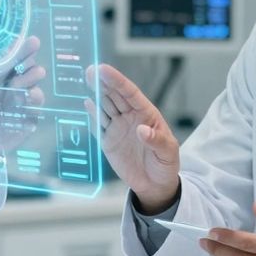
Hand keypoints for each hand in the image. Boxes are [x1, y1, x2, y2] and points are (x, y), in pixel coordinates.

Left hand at [0, 36, 46, 150]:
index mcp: (4, 77)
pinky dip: (32, 106)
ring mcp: (23, 105)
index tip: (33, 42)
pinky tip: (25, 103)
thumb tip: (14, 47)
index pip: (19, 60)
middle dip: (31, 69)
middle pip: (32, 72)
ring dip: (32, 88)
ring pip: (37, 92)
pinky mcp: (28, 122)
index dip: (26, 50)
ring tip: (18, 91)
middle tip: (25, 71)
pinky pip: (36, 112)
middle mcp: (17, 88)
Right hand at [84, 64, 179, 211]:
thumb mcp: (168, 153)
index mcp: (147, 114)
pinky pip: (98, 126)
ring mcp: (118, 128)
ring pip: (105, 107)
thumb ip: (157, 140)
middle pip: (115, 96)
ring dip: (96, 94)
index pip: (130, 94)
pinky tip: (87, 103)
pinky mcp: (108, 141)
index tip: (105, 70)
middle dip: (104, 82)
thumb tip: (142, 130)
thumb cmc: (166, 165)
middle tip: (91, 70)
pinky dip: (92, 115)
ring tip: (87, 79)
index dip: (117, 81)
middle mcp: (131, 117)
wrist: (155, 185)